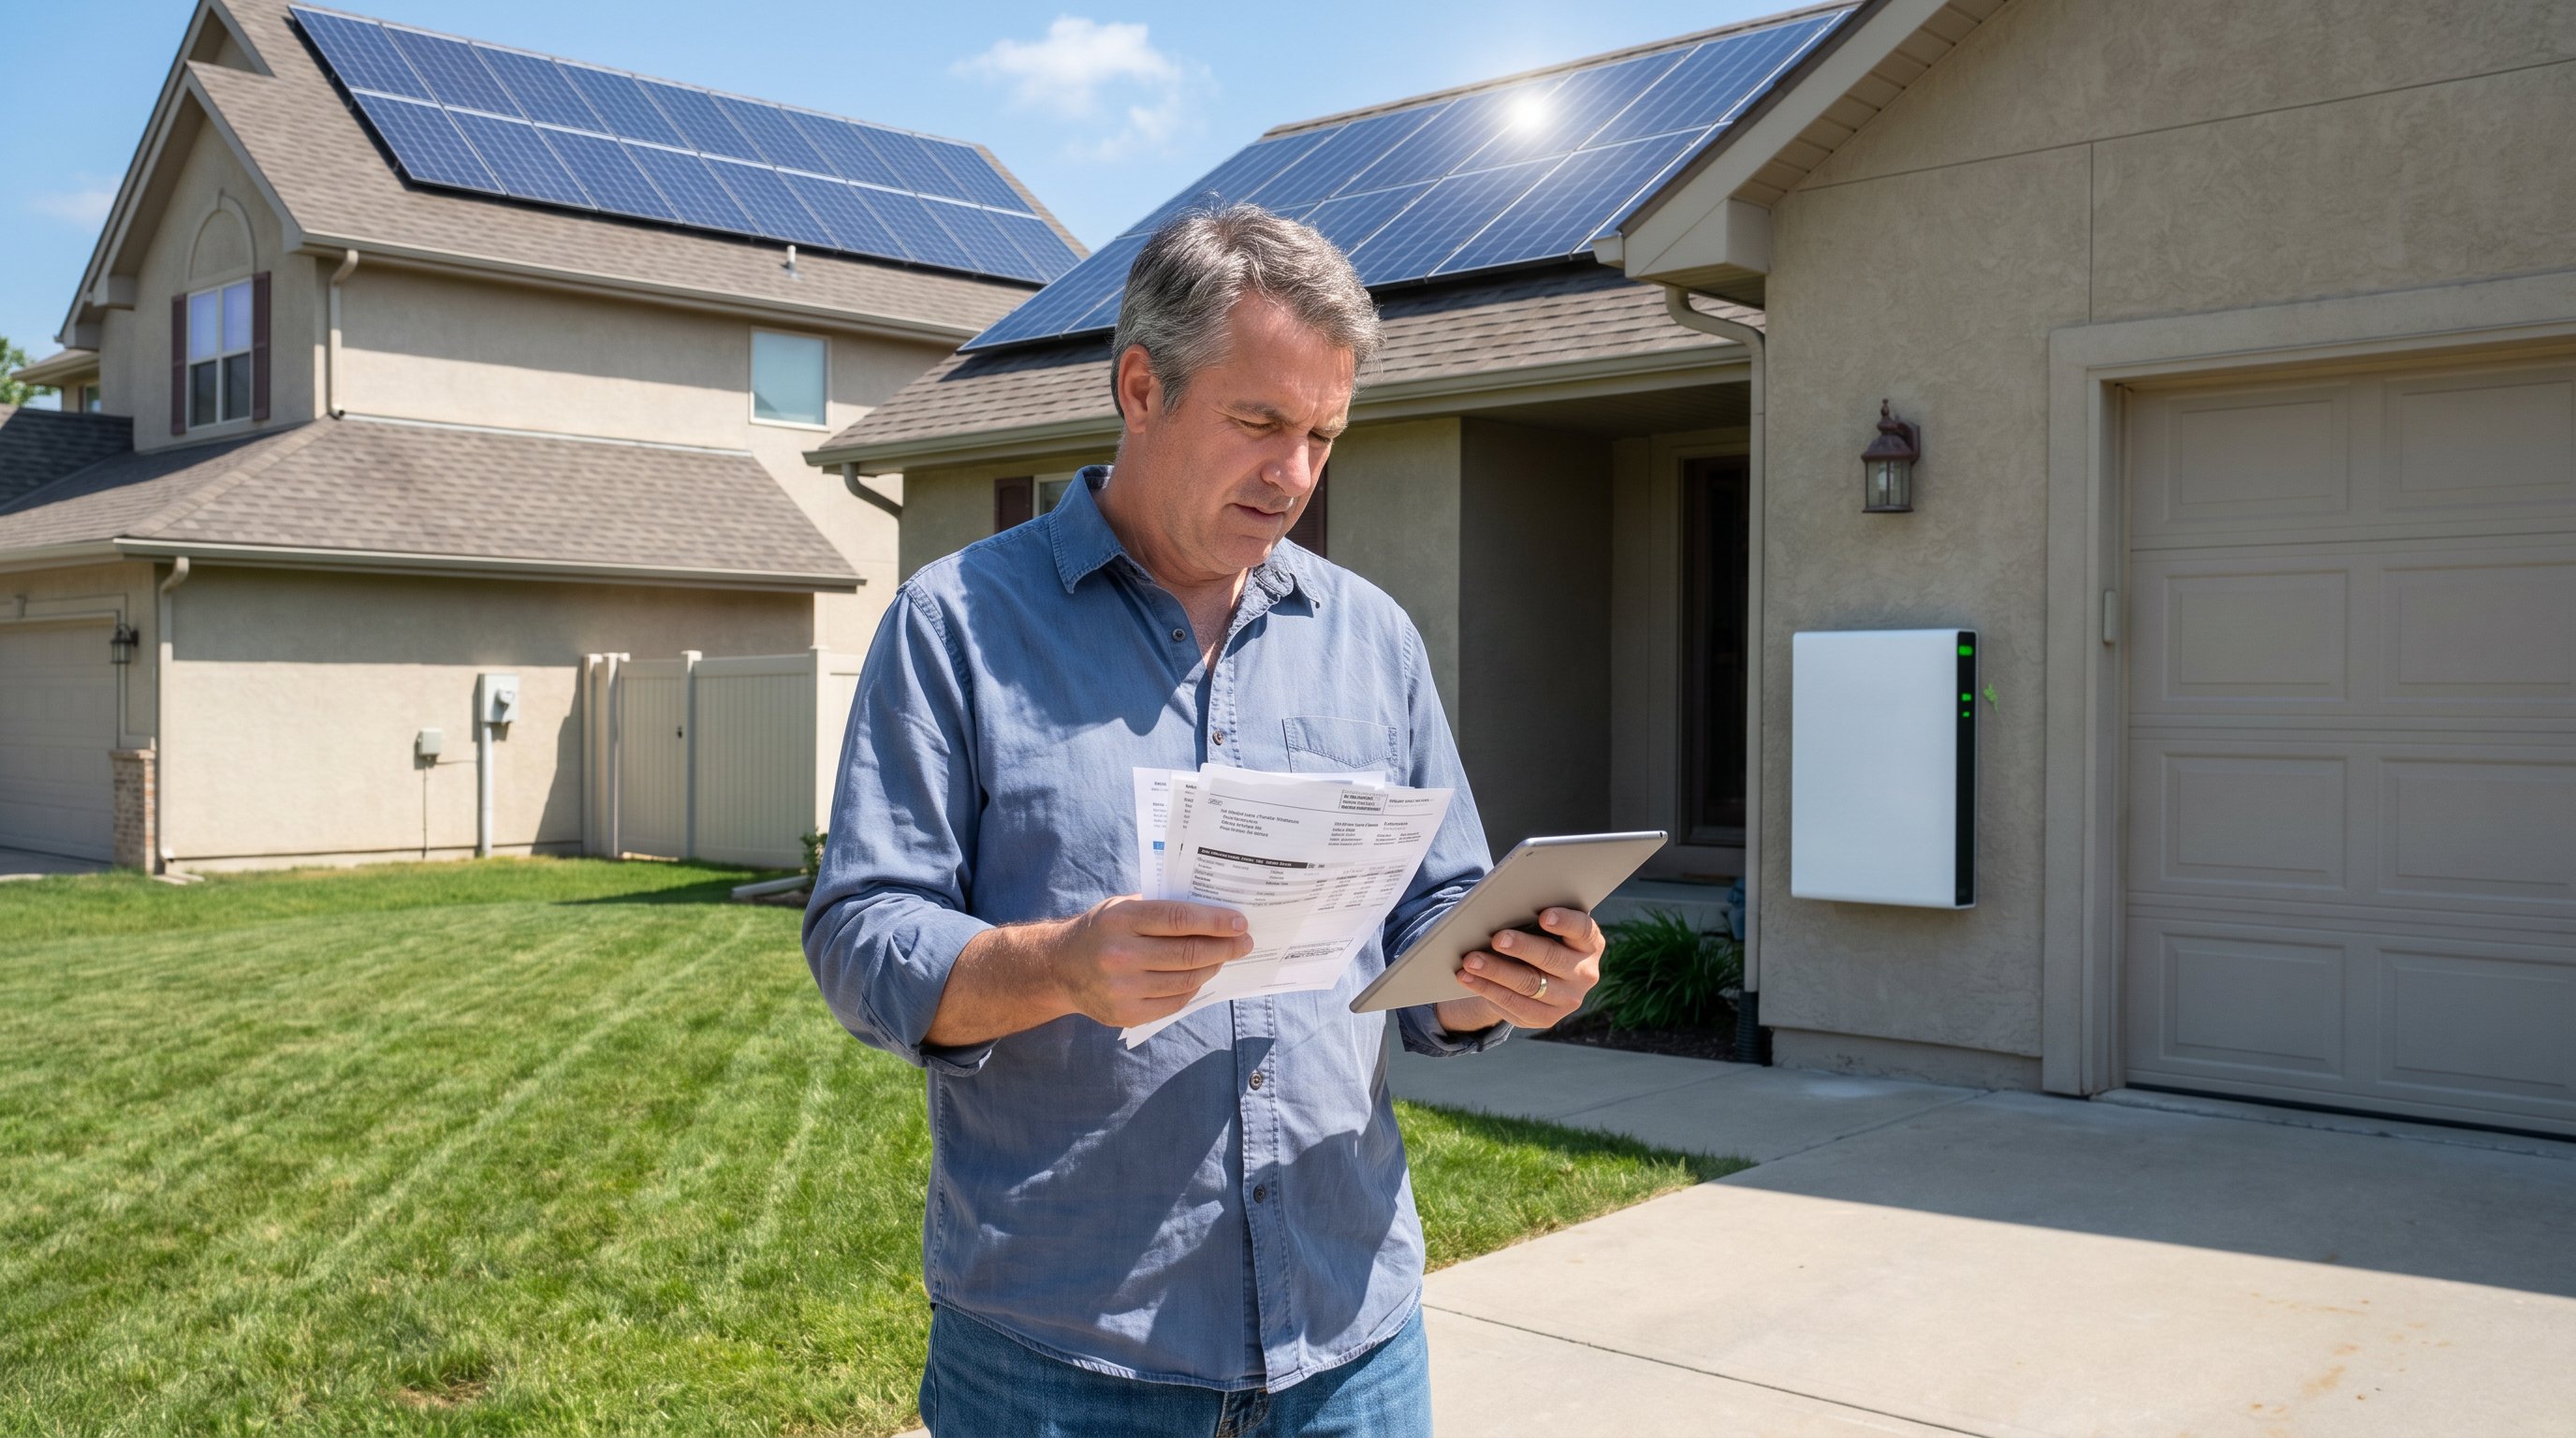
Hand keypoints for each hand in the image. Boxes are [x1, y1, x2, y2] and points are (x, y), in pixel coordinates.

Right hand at [1049, 896, 1251, 1028]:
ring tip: (1223, 957)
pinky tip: (1200, 976)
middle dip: (1224, 946)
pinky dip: (1193, 989)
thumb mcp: (1121, 907)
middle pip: (1188, 953)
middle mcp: (1120, 955)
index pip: (1180, 919)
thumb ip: (1160, 907)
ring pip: (1186, 980)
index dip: (1216, 921)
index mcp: (1120, 920)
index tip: (1240, 922)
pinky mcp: (1126, 1014)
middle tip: (1243, 942)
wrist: (1058, 968)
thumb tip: (1212, 911)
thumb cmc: (1100, 931)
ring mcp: (1122, 989)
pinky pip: (1175, 1002)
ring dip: (1212, 967)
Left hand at [1436, 907, 1602, 1033]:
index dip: (1565, 922)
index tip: (1544, 916)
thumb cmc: (1538, 937)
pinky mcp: (1547, 1018)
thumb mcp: (1542, 926)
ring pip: (1529, 984)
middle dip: (1522, 947)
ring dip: (1496, 971)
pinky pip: (1515, 1005)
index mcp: (1590, 943)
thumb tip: (1502, 909)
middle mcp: (1585, 973)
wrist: (1536, 975)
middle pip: (1552, 958)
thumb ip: (1533, 917)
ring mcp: (1569, 999)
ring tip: (1470, 960)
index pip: (1583, 929)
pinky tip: (1469, 978)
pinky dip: (1488, 989)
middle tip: (1497, 938)